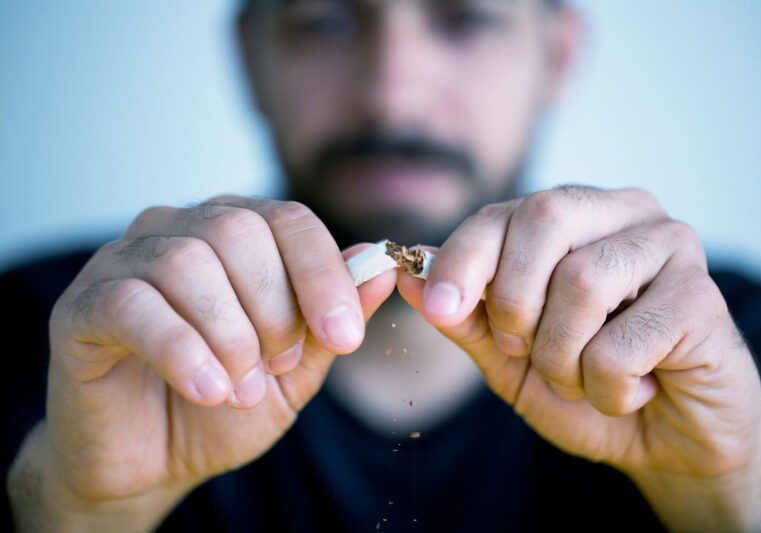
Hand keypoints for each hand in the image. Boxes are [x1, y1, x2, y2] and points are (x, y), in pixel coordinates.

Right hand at [10, 197, 394, 529]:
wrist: (153, 461)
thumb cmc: (225, 405)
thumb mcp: (298, 368)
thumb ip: (334, 317)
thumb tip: (381, 266)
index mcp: (234, 234)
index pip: (289, 219)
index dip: (323, 275)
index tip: (345, 338)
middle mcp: (178, 231)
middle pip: (239, 232)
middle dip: (274, 311)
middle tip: (276, 366)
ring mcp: (124, 262)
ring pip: (187, 265)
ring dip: (230, 338)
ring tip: (242, 388)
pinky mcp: (82, 306)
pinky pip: (135, 307)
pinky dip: (183, 352)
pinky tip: (208, 391)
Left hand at [397, 185, 760, 529]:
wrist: (663, 441)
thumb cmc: (584, 386)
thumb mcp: (508, 357)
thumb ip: (464, 315)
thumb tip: (405, 273)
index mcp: (574, 215)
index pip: (502, 214)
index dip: (462, 260)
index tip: (439, 308)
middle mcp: (625, 213)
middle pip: (545, 218)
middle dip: (514, 303)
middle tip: (524, 350)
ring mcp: (672, 246)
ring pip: (581, 283)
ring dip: (563, 358)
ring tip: (584, 379)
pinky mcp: (704, 297)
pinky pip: (622, 343)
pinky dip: (607, 388)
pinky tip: (635, 391)